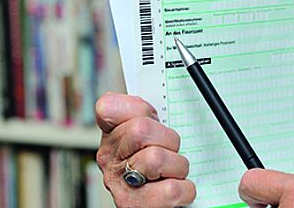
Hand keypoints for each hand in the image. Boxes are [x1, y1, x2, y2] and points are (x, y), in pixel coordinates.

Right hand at [95, 92, 195, 207]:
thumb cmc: (160, 166)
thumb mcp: (153, 133)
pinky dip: (185, 189)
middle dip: (167, 138)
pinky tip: (177, 188)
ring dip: (177, 165)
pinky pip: (171, 189)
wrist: (159, 203)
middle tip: (170, 149)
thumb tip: (165, 96)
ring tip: (173, 172)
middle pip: (140, 130)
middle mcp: (110, 159)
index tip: (152, 117)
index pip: (109, 106)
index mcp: (112, 135)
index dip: (138, 108)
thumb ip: (151, 116)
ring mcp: (120, 184)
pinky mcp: (135, 206)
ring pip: (155, 159)